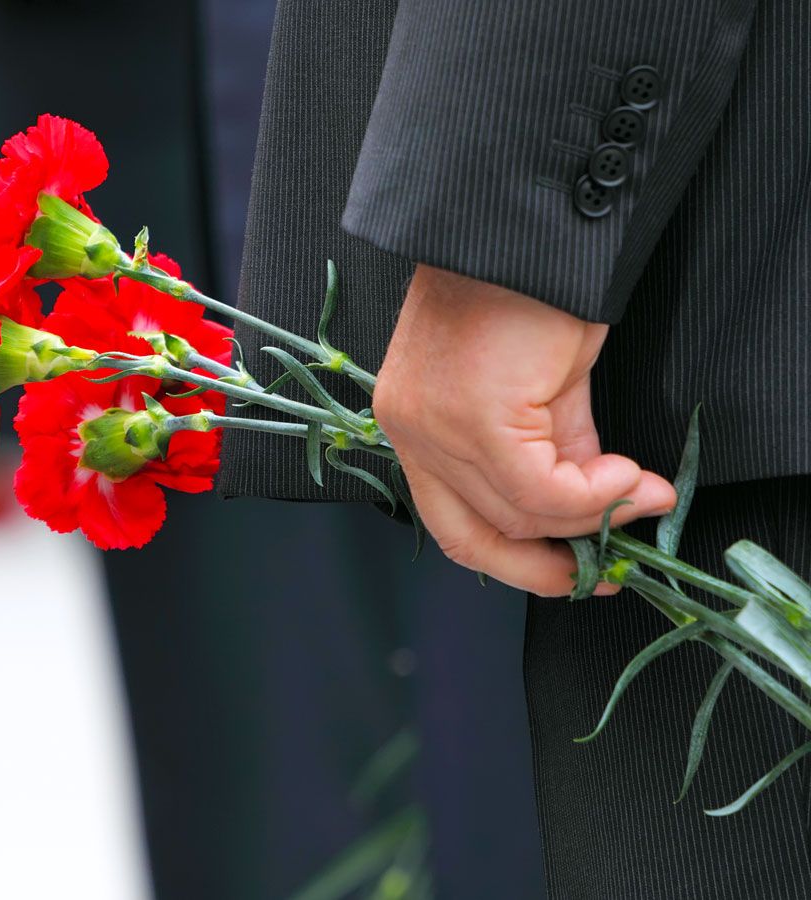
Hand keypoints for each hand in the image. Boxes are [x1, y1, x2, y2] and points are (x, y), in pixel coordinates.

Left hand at [373, 265, 676, 595]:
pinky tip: (631, 476)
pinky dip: (596, 494)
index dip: (515, 558)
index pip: (451, 521)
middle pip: (480, 529)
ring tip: (643, 493)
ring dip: (594, 513)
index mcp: (411, 423)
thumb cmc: (527, 286)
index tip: (570, 570)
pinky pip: (540, 489)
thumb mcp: (539, 387)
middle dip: (555, 556)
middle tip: (614, 554)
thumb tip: (591, 504)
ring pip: (517, 512)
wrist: (528, 224)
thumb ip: (553, 452)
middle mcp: (409, 431)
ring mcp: (435, 427)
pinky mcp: (474, 418)